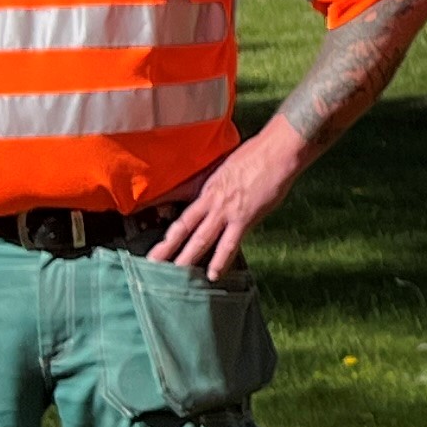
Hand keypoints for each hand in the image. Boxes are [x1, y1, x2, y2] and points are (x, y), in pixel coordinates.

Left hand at [153, 122, 308, 278]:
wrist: (277, 151)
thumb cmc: (258, 154)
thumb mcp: (228, 166)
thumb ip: (220, 184)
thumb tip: (219, 195)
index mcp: (207, 186)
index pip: (177, 202)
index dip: (161, 215)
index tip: (149, 225)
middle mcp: (211, 200)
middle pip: (183, 227)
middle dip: (166, 246)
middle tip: (150, 263)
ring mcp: (226, 210)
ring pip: (200, 238)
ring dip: (186, 258)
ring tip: (173, 275)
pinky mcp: (244, 218)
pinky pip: (229, 244)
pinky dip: (221, 261)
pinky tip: (213, 275)